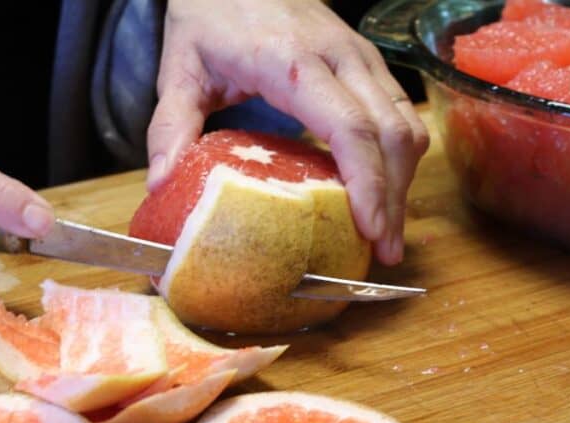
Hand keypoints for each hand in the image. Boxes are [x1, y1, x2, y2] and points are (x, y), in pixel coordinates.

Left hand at [146, 0, 429, 265]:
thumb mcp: (179, 68)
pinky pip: (401, 113)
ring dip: (403, 181)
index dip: (368, 184)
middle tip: (385, 252)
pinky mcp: (367, 61)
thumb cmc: (209, 15)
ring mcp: (360, 57)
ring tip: (387, 232)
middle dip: (394, 198)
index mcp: (293, 61)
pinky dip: (399, 158)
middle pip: (392, 134)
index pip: (351, 128)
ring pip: (407, 124)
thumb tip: (162, 183)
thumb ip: (170, 125)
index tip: (371, 231)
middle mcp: (340, 56)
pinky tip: (383, 191)